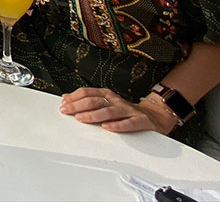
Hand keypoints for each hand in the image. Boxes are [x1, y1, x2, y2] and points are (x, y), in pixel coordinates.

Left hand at [59, 87, 176, 134]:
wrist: (156, 116)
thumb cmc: (126, 112)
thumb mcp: (106, 103)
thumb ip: (87, 101)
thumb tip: (66, 98)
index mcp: (108, 95)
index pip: (88, 93)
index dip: (74, 98)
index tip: (63, 104)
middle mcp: (117, 101)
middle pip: (95, 101)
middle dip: (79, 105)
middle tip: (66, 111)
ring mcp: (129, 111)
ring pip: (109, 111)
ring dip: (93, 114)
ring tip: (81, 118)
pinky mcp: (141, 121)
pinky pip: (129, 123)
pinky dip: (117, 125)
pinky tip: (107, 127)